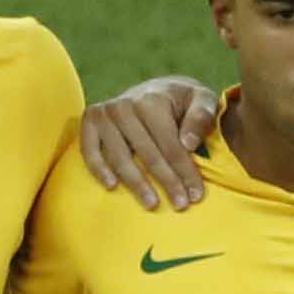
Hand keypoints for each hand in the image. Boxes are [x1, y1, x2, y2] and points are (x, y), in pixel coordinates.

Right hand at [76, 77, 222, 210]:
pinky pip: (90, 151)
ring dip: (137, 184)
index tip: (197, 195)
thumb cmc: (183, 100)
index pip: (171, 145)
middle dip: (167, 182)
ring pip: (121, 158)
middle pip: (148, 154)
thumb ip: (202, 116)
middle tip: (181, 205)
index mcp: (152, 100)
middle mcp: (124, 106)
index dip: (185, 172)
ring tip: (152, 204)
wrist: (157, 88)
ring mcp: (104, 114)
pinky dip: (99, 169)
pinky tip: (112, 186)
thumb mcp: (202, 99)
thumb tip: (188, 144)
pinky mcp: (90, 122)